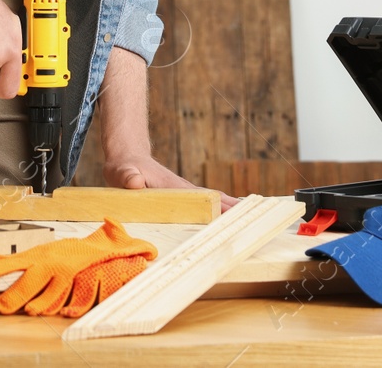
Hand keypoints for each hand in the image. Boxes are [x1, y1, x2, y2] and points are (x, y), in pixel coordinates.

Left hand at [105, 153, 241, 211]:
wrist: (126, 160)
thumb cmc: (123, 168)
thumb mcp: (121, 172)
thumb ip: (127, 177)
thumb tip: (134, 182)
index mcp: (176, 188)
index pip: (204, 198)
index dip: (222, 206)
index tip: (241, 212)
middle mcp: (185, 190)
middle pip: (216, 200)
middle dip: (236, 210)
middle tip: (259, 220)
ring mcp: (185, 194)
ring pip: (212, 204)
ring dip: (231, 212)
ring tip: (251, 223)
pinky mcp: (180, 199)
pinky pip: (203, 208)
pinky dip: (218, 213)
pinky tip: (226, 221)